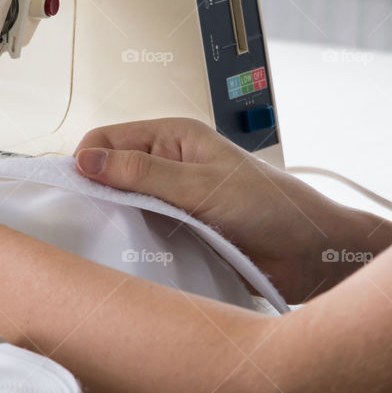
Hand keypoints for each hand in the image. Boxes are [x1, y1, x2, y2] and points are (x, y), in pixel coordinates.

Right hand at [74, 118, 391, 302]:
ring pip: (121, 206)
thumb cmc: (272, 207)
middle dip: (98, 195)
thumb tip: (85, 160)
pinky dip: (133, 243)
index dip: (87, 163)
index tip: (80, 193)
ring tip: (115, 241)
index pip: (106, 139)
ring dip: (117, 222)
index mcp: (172, 136)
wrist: (311, 254)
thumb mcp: (202, 186)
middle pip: (109, 173)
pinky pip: (139, 233)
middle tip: (94, 222)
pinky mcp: (177, 231)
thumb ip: (143, 174)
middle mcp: (167, 164)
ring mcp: (171, 199)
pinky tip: (133, 256)